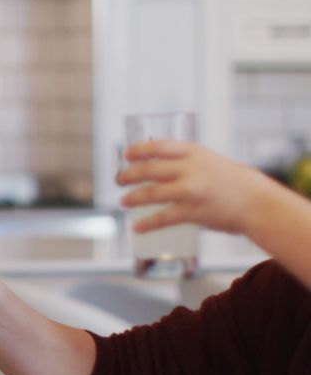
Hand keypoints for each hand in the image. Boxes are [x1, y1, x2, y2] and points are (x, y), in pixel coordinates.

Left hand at [117, 141, 278, 234]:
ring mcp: (192, 190)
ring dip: (133, 198)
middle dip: (129, 175)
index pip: (158, 146)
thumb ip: (183, 162)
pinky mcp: (194, 212)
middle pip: (150, 170)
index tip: (126, 154)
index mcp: (193, 152)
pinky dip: (147, 224)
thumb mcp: (207, 161)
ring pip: (153, 193)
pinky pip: (164, 218)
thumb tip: (150, 168)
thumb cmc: (228, 180)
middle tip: (119, 180)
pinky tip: (136, 228)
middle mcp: (190, 168)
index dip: (138, 149)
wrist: (255, 201)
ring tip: (123, 202)